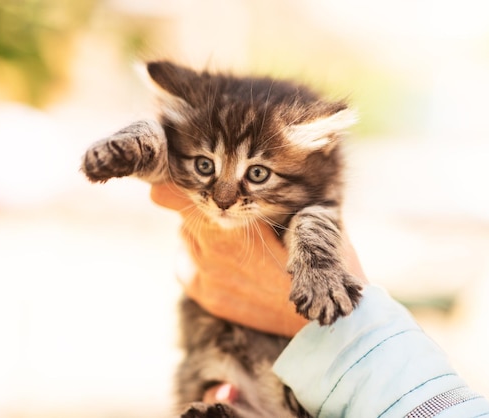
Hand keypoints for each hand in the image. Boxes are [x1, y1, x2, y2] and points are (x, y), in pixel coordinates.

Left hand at [150, 183, 366, 336]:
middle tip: (232, 207)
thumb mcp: (299, 214)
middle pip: (183, 214)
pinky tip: (225, 258)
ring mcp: (204, 278)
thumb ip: (260, 194)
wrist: (317, 313)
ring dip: (202, 229)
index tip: (181, 176)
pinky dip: (199, 254)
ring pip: (186, 236)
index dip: (173, 182)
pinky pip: (186, 263)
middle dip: (202, 204)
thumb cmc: (315, 256)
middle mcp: (208, 254)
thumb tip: (225, 177)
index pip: (171, 196)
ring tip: (236, 237)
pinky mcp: (204, 295)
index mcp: (228, 229)